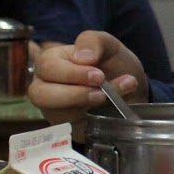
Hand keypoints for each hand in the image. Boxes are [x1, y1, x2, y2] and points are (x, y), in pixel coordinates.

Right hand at [27, 31, 148, 134]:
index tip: (99, 76)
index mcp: (52, 62)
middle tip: (100, 93)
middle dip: (73, 94)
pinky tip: (108, 113)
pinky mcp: (69, 128)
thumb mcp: (108, 45)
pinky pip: (70, 131)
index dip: (71, 73)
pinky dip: (91, 123)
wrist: (133, 89)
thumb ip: (93, 42)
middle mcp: (46, 87)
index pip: (46, 67)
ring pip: (54, 114)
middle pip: (40, 95)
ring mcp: (55, 110)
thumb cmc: (113, 64)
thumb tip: (81, 57)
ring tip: (106, 100)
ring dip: (83, 108)